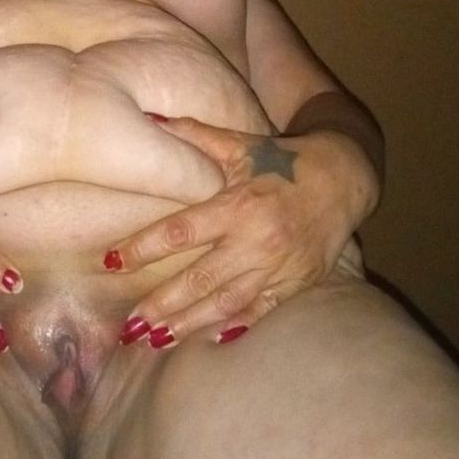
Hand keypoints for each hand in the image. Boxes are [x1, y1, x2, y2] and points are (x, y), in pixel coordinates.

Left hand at [106, 115, 377, 347]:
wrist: (345, 179)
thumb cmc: (282, 160)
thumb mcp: (239, 144)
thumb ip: (195, 135)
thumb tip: (150, 117)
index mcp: (238, 205)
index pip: (181, 232)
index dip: (143, 248)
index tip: (112, 261)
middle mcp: (257, 241)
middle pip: (201, 279)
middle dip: (162, 303)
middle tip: (129, 323)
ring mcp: (279, 268)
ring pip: (227, 304)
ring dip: (189, 323)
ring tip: (154, 339)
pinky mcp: (296, 284)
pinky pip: (260, 313)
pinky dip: (232, 328)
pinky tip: (204, 340)